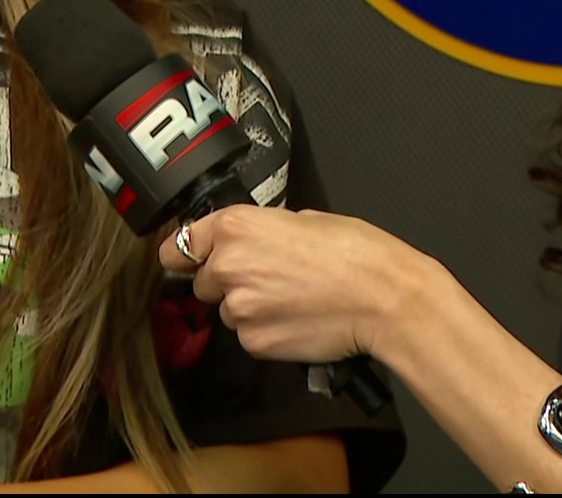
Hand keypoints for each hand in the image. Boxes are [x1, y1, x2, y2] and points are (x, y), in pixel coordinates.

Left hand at [158, 205, 431, 362]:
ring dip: (250, 308)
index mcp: (236, 227)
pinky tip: (297, 319)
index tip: (191, 261)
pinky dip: (267, 332)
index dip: (187, 255)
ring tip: (292, 299)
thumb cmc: (356, 253)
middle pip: (203, 283)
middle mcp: (228, 266)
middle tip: (269, 279)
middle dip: (228, 283)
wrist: (383, 298)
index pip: (178, 246)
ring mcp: (239, 309)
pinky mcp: (256, 342)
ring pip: (228, 312)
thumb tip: (254, 240)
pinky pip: (249, 336)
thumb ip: (263, 229)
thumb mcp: (304, 218)